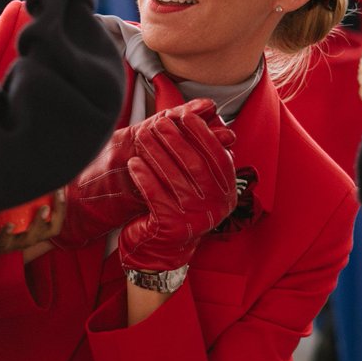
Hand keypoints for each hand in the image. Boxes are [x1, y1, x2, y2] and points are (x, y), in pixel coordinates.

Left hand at [0, 190, 65, 261]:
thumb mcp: (12, 212)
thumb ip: (21, 197)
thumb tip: (29, 168)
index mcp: (34, 232)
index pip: (56, 222)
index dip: (62, 207)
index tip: (61, 189)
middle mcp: (27, 240)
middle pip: (50, 231)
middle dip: (57, 214)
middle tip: (57, 197)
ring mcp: (13, 244)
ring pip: (29, 238)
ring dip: (38, 223)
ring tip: (43, 208)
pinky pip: (2, 241)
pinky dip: (6, 233)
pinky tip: (8, 224)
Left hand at [118, 102, 237, 273]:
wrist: (160, 251)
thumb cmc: (176, 207)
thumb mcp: (193, 182)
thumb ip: (199, 151)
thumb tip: (206, 109)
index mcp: (227, 192)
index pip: (217, 157)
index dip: (202, 134)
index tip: (185, 115)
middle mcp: (217, 207)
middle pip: (196, 164)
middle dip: (176, 139)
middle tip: (159, 122)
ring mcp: (195, 219)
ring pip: (175, 178)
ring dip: (157, 153)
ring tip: (143, 136)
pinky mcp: (172, 228)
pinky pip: (156, 195)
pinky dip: (144, 177)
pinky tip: (135, 163)